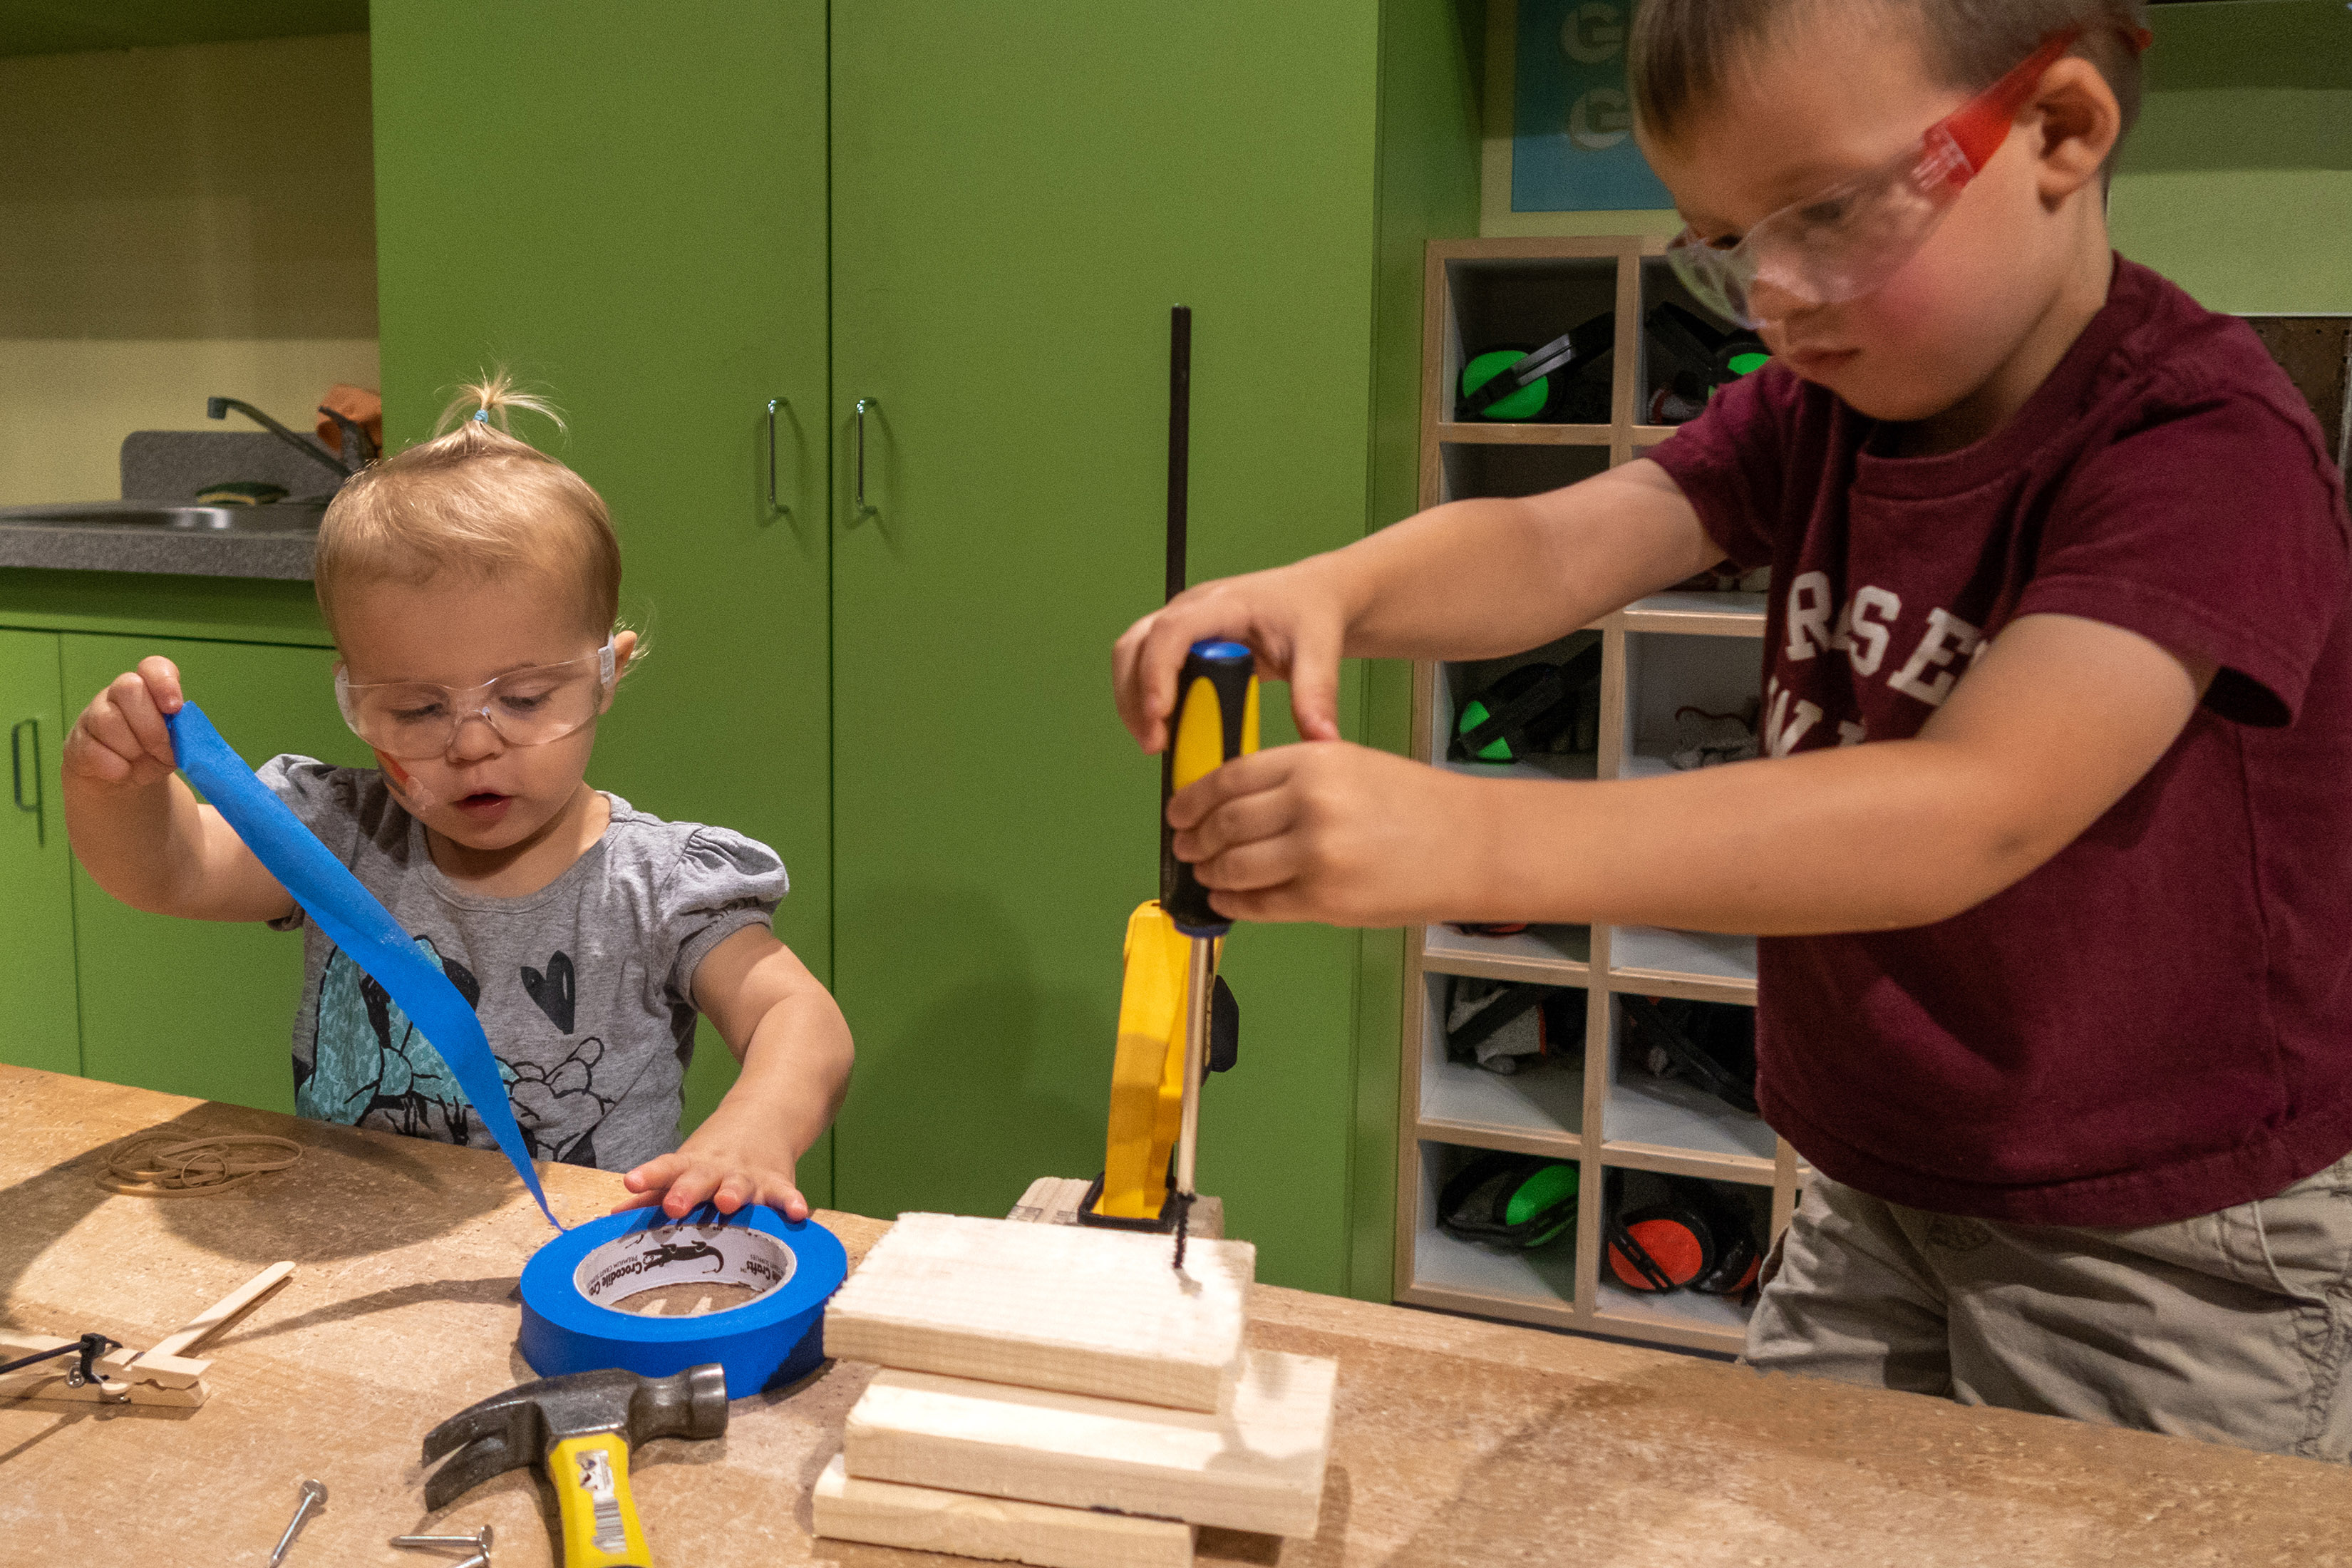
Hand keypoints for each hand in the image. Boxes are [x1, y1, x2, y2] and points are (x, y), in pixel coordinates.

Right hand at [64, 657, 183, 788]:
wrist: (122, 780)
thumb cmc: (153, 755)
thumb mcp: (175, 745)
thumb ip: (184, 734)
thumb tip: (186, 734)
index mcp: (147, 689)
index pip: (153, 667)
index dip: (164, 682)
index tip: (174, 708)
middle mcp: (117, 695)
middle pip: (128, 687)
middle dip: (151, 726)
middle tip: (160, 750)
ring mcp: (93, 715)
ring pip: (107, 719)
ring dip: (132, 749)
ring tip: (139, 762)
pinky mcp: (77, 742)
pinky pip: (92, 750)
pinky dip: (115, 767)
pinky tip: (122, 773)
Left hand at [614, 1111, 808, 1220]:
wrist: (767, 1113)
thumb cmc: (715, 1155)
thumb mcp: (686, 1166)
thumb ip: (655, 1192)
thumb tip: (614, 1215)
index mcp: (692, 1166)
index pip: (666, 1168)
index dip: (649, 1176)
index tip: (631, 1181)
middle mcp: (718, 1169)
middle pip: (700, 1179)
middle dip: (687, 1192)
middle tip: (674, 1205)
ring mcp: (749, 1174)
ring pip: (740, 1185)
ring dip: (734, 1193)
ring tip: (728, 1202)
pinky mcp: (777, 1180)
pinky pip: (785, 1194)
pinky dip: (791, 1202)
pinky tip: (797, 1213)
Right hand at [1113, 559, 1352, 752]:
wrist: (1312, 596)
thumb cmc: (1312, 613)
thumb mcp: (1320, 651)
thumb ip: (1318, 694)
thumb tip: (1322, 741)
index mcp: (1223, 603)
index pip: (1171, 631)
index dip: (1157, 673)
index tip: (1160, 716)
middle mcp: (1191, 609)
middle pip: (1136, 645)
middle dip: (1135, 696)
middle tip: (1155, 742)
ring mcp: (1179, 624)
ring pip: (1130, 656)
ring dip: (1132, 701)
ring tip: (1156, 743)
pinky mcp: (1178, 643)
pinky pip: (1142, 667)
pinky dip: (1142, 699)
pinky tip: (1164, 730)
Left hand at [1168, 740, 1480, 926]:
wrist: (1470, 843)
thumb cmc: (1415, 804)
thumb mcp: (1350, 764)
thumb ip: (1292, 778)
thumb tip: (1231, 801)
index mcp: (1312, 761)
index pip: (1228, 778)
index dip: (1193, 799)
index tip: (1179, 811)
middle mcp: (1308, 803)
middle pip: (1224, 824)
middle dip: (1194, 840)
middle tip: (1185, 847)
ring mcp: (1315, 855)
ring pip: (1234, 867)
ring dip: (1210, 874)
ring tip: (1205, 875)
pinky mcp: (1325, 900)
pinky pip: (1260, 905)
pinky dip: (1235, 905)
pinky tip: (1228, 901)